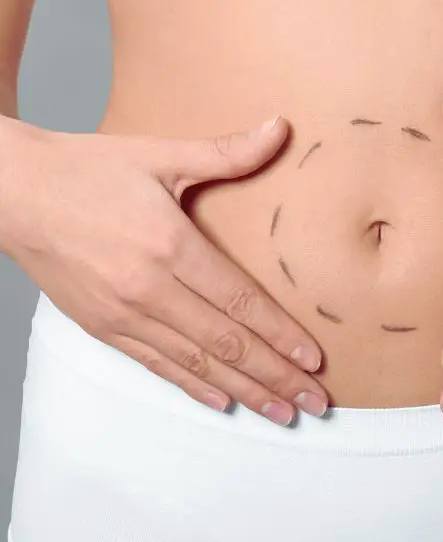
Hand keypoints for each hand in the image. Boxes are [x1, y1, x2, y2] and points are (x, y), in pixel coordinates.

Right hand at [0, 115, 328, 424]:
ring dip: (243, 391)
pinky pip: (156, 366)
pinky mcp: (102, 327)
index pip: (239, 302)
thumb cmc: (86, 170)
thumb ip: (226, 152)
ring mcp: (123, 313)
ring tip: (280, 413)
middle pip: (225, 343)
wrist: (14, 194)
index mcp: (169, 244)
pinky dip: (193, 386)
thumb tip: (280, 128)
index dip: (280, 334)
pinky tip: (223, 401)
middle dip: (274, 375)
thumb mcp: (160, 155)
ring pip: (195, 364)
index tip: (312, 359)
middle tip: (313, 400)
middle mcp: (148, 288)